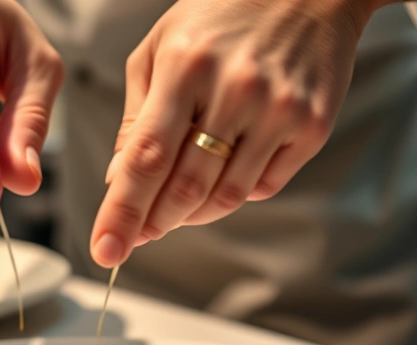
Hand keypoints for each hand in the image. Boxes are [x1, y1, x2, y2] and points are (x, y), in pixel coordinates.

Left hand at [91, 0, 373, 266]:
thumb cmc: (221, 16)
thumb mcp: (161, 49)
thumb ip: (137, 116)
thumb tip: (119, 180)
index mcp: (185, 66)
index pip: (146, 157)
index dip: (123, 211)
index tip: (105, 250)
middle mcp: (235, 89)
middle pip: (186, 186)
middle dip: (154, 223)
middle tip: (137, 237)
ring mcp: (278, 110)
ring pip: (226, 195)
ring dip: (193, 215)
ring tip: (175, 209)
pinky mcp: (311, 126)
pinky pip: (264, 186)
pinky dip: (235, 194)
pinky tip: (223, 176)